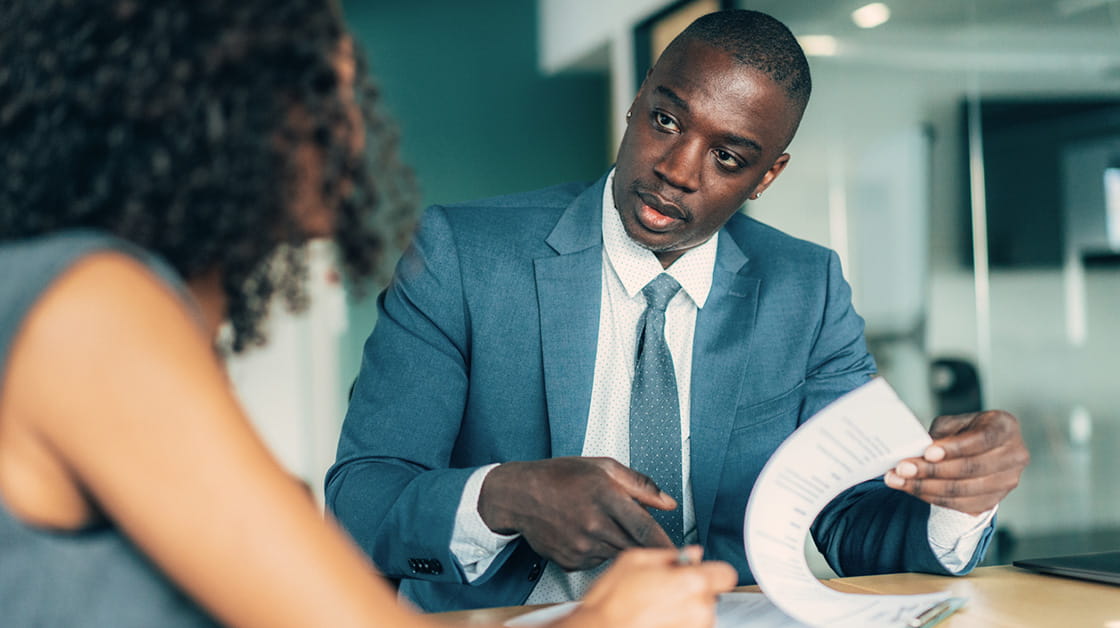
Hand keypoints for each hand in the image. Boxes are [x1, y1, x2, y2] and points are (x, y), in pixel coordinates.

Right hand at [478, 457, 676, 570]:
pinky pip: (597, 561)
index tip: (683, 553)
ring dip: (619, 545)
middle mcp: (593, 524)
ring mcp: (580, 546)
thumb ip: (640, 484)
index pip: (645, 528)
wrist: (520, 495)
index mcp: (605, 496)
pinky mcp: (571, 561)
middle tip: (650, 542)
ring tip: (602, 524)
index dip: (666, 544)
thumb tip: (667, 501)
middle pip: (634, 546)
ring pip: (617, 554)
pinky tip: (586, 533)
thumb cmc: (559, 477)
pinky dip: (599, 551)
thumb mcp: (603, 467)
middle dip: (647, 548)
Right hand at [557, 547, 736, 627]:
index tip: (699, 573)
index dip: (711, 571)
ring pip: (700, 615)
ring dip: (684, 611)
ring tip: (655, 608)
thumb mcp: (634, 560)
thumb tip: (690, 554)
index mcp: (691, 583)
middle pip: (710, 595)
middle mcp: (699, 611)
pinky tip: (654, 621)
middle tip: (663, 590)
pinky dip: (676, 625)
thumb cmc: (611, 602)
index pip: (726, 574)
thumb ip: (669, 555)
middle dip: (692, 591)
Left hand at [884, 410, 1029, 514]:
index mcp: (1006, 427)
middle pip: (971, 468)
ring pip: (964, 491)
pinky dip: (933, 498)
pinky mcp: (994, 501)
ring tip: (898, 481)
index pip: (981, 439)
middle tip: (902, 468)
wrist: (982, 450)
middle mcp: (1014, 455)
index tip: (928, 453)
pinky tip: (913, 490)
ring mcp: (1007, 481)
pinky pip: (961, 505)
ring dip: (926, 487)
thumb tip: (919, 451)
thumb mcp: (955, 423)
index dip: (954, 448)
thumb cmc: (967, 431)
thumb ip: (941, 434)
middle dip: (932, 470)